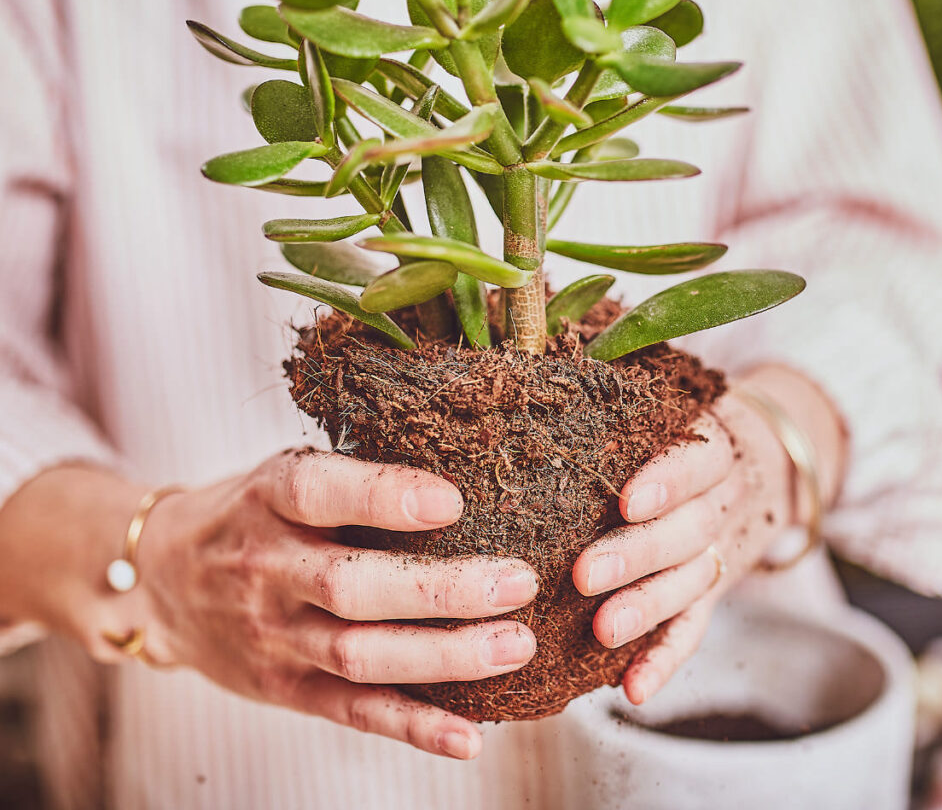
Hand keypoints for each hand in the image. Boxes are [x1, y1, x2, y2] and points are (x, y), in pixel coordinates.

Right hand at [0, 450, 538, 760]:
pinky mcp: (284, 687)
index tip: (455, 499)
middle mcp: (265, 569)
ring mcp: (273, 636)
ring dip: (445, 657)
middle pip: (353, 587)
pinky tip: (468, 735)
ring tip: (516, 644)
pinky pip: (351, 712)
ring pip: (360, 655)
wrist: (163, 580)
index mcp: (266, 499)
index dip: (385, 497)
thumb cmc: (251, 512)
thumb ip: (349, 476)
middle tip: (518, 581)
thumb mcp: (280, 472)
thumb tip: (462, 465)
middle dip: (441, 590)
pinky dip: (412, 726)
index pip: (318, 493)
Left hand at [572, 364, 844, 704]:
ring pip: (692, 584)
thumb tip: (544, 349)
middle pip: (688, 531)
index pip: (697, 461)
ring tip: (601, 630)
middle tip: (583, 573)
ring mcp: (723, 551)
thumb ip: (626, 389)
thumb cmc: (690, 427)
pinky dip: (668, 659)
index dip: (666, 481)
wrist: (772, 463)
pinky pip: (697, 628)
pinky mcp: (716, 591)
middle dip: (637, 555)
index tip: (624, 499)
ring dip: (648, 610)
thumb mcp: (679, 399)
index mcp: (714, 446)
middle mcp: (724, 501)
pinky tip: (634, 689)